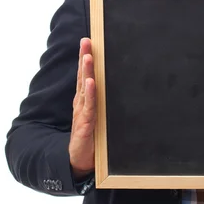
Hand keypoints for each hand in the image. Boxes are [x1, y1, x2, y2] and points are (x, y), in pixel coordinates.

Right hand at [69, 37, 95, 178]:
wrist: (81, 162)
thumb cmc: (92, 139)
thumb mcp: (100, 117)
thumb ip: (104, 104)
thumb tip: (122, 88)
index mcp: (85, 101)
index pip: (86, 76)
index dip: (86, 58)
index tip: (89, 41)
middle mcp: (82, 104)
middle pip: (83, 77)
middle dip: (85, 58)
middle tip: (86, 41)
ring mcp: (82, 113)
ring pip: (85, 89)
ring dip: (87, 72)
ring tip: (88, 57)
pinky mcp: (85, 125)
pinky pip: (88, 107)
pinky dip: (90, 94)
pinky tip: (91, 82)